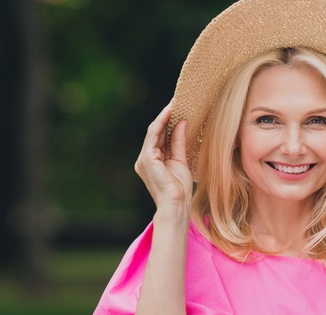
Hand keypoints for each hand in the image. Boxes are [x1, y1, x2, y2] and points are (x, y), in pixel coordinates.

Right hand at [134, 102, 192, 218]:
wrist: (176, 203)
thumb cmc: (179, 188)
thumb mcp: (181, 160)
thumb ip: (178, 142)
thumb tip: (181, 123)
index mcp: (152, 161)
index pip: (160, 137)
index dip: (168, 122)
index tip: (178, 108)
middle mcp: (145, 159)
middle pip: (156, 132)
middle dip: (166, 116)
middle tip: (178, 100)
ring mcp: (144, 158)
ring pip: (153, 131)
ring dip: (164, 116)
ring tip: (175, 102)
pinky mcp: (146, 158)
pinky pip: (153, 135)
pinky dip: (161, 122)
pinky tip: (170, 112)